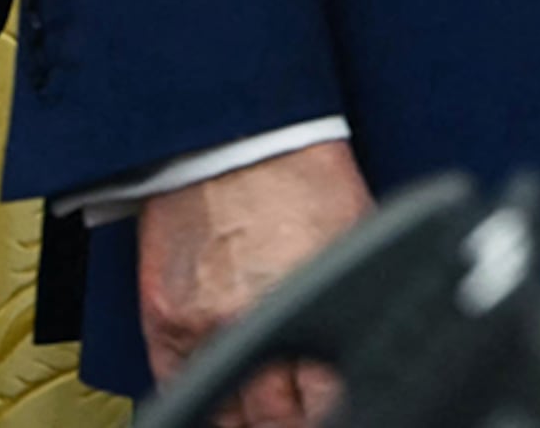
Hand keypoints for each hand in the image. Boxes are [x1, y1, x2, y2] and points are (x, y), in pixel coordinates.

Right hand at [140, 140, 372, 427]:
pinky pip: (176, 390)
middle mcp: (253, 317)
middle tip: (309, 420)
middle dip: (297, 426)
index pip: (327, 399)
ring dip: (255, 427)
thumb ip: (359, 298)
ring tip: (272, 424)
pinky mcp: (164, 321)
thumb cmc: (304, 178)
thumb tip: (375, 345)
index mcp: (311, 296)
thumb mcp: (356, 237)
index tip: (347, 413)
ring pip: (229, 417)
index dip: (338, 414)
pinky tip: (224, 419)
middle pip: (277, 419)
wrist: (236, 140)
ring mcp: (203, 326)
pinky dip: (204, 412)